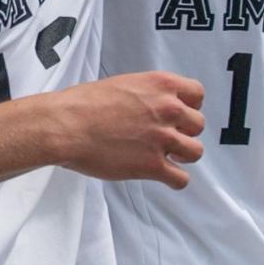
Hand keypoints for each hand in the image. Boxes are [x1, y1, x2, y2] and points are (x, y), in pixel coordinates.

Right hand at [58, 71, 203, 189]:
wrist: (66, 126)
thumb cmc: (83, 104)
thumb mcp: (123, 84)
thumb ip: (146, 95)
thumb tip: (150, 107)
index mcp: (160, 85)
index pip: (197, 94)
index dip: (190, 106)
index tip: (180, 114)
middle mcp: (167, 109)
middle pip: (198, 125)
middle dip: (184, 132)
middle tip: (169, 137)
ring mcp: (162, 138)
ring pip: (195, 152)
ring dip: (183, 156)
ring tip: (169, 157)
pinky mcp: (152, 166)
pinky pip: (181, 179)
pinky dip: (175, 180)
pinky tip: (164, 176)